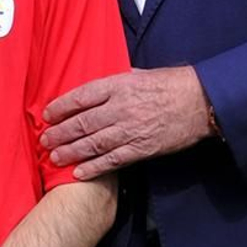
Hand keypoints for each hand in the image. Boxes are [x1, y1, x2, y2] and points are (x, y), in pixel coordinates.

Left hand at [41, 65, 213, 177]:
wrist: (202, 101)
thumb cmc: (173, 84)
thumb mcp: (142, 74)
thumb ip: (119, 80)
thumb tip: (101, 88)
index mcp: (119, 85)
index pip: (81, 96)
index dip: (61, 107)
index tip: (47, 114)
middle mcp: (121, 108)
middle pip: (82, 123)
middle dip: (60, 133)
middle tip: (44, 140)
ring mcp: (131, 130)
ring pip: (93, 143)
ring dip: (71, 152)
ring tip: (54, 157)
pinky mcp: (142, 148)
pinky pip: (113, 160)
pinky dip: (94, 167)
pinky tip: (78, 172)